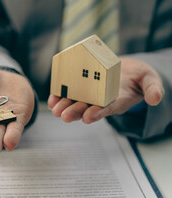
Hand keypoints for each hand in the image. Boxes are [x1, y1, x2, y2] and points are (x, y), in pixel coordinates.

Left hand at [48, 57, 164, 122]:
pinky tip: (52, 100)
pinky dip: (59, 96)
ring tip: (55, 110)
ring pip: (75, 103)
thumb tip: (156, 99)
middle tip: (64, 116)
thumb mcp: (150, 80)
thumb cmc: (138, 77)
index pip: (107, 109)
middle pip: (87, 108)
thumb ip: (152, 88)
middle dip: (75, 112)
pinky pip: (68, 93)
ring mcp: (89, 95)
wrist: (127, 70)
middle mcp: (101, 101)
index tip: (89, 117)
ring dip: (64, 107)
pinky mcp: (81, 87)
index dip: (98, 113)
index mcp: (117, 101)